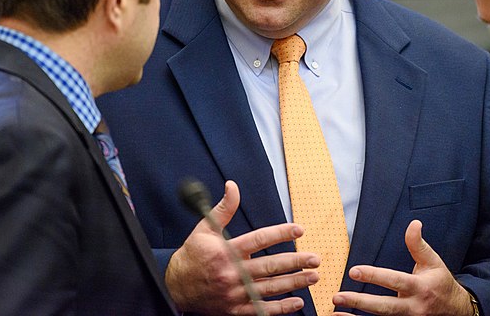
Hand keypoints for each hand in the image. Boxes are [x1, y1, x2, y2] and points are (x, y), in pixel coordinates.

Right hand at [166, 180, 319, 315]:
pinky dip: (280, 308)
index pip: (259, 239)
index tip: (299, 229)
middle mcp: (232, 273)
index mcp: (226, 252)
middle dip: (295, 262)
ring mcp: (234, 294)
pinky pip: (261, 310)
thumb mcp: (203, 229)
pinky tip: (297, 302)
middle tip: (315, 258)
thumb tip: (232, 186)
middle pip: (269, 266)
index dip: (281, 233)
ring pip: (269, 288)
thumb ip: (223, 208)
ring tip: (312, 276)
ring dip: (294, 283)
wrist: (175, 288)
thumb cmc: (192, 256)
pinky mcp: (234, 310)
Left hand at [332, 220, 473, 315]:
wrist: (456, 311)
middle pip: (384, 307)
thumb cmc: (440, 283)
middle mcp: (413, 307)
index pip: (394, 281)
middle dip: (360, 302)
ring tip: (335, 314)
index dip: (374, 276)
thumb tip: (414, 223)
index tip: (354, 271)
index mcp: (419, 288)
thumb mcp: (433, 262)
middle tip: (338, 297)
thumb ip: (419, 245)